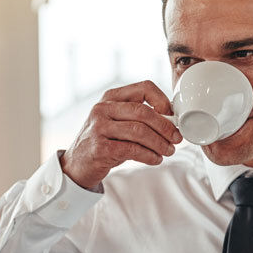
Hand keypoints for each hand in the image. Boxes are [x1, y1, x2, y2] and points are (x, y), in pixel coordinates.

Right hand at [59, 80, 181, 189]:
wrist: (76, 165)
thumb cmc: (102, 142)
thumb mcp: (116, 123)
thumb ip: (138, 118)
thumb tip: (171, 122)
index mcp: (110, 98)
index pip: (144, 88)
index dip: (163, 100)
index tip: (173, 116)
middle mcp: (102, 109)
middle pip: (144, 112)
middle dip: (165, 127)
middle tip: (176, 138)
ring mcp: (98, 128)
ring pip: (139, 132)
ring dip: (159, 143)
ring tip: (168, 151)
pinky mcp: (99, 148)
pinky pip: (132, 150)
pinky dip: (149, 155)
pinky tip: (155, 159)